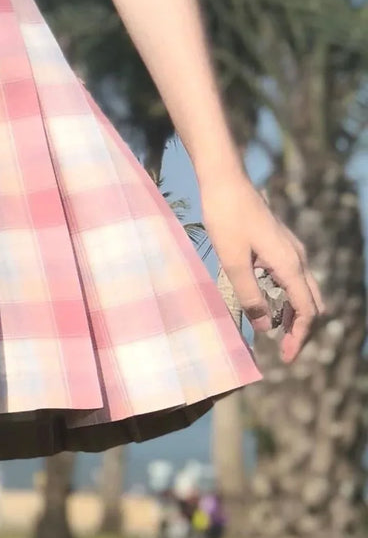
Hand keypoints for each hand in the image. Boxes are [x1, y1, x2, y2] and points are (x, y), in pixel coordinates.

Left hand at [200, 173, 324, 362]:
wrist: (224, 180)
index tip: (286, 358)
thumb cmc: (226, 217)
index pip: (307, 310)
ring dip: (291, 311)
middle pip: (311, 302)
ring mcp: (289, 248)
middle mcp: (296, 257)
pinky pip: (289, 275)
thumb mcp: (233, 260)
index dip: (299, 337)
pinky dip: (283, 293)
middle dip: (301, 328)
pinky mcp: (278, 241)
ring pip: (302, 288)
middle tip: (282, 348)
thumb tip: (265, 327)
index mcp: (290, 264)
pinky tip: (262, 297)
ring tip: (270, 328)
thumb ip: (249, 294)